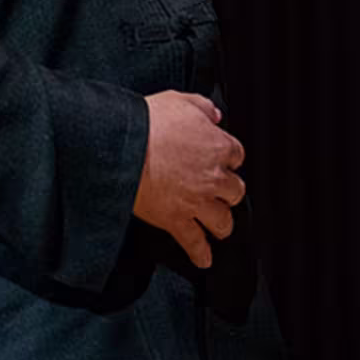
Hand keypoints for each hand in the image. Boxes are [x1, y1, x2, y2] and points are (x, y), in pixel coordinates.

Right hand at [133, 91, 245, 268]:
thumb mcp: (178, 100)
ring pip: (223, 220)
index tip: (220, 159)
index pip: (237, 155)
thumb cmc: (148, 122)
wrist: (123, 147)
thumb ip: (202, 107)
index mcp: (218, 146)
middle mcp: (213, 177)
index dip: (227, 158)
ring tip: (218, 226)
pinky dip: (200, 253)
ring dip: (221, 223)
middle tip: (219, 192)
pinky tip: (205, 260)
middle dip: (228, 191)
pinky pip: (194, 242)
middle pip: (235, 191)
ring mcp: (196, 201)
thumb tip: (215, 115)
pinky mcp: (176, 220)